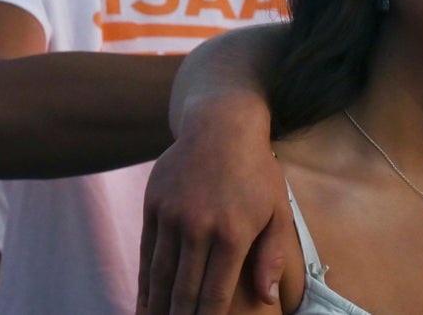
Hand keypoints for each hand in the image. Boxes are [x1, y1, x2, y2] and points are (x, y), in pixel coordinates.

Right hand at [138, 113, 288, 314]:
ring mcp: (173, 216)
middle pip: (184, 290)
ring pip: (160, 276)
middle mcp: (200, 227)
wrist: (222, 126)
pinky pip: (146, 253)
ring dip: (156, 308)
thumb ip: (271, 256)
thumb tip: (267, 298)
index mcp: (234, 233)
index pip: (215, 293)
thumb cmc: (257, 172)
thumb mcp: (278, 210)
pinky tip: (144, 302)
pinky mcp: (154, 206)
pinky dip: (144, 282)